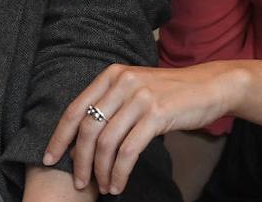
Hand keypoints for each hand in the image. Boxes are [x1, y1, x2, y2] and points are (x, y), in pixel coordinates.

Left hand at [43, 62, 245, 195]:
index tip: (50, 158)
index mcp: (111, 75)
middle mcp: (122, 82)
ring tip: (104, 187)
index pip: (75, 108)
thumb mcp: (136, 89)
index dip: (60, 136)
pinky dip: (120, 172)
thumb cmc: (172, 93)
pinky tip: (119, 184)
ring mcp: (139, 97)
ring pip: (107, 142)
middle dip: (80, 160)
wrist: (210, 87)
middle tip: (80, 182)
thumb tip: (85, 139)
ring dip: (101, 171)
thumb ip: (113, 104)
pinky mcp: (156, 114)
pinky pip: (129, 150)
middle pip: (87, 128)